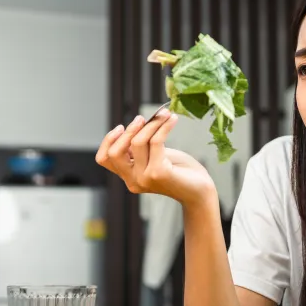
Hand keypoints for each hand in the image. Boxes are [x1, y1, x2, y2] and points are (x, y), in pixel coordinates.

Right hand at [95, 111, 215, 206]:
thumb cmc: (180, 171)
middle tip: (143, 118)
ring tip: (164, 115)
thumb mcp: (155, 156)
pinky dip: (164, 126)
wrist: (201, 190)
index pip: (104, 159)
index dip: (108, 140)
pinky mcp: (159, 173)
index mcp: (129, 177)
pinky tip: (173, 119)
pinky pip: (156, 141)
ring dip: (152, 123)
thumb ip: (141, 147)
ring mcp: (145, 178)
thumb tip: (135, 124)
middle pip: (115, 151)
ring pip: (137, 142)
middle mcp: (133, 181)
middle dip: (129, 130)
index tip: (121, 127)